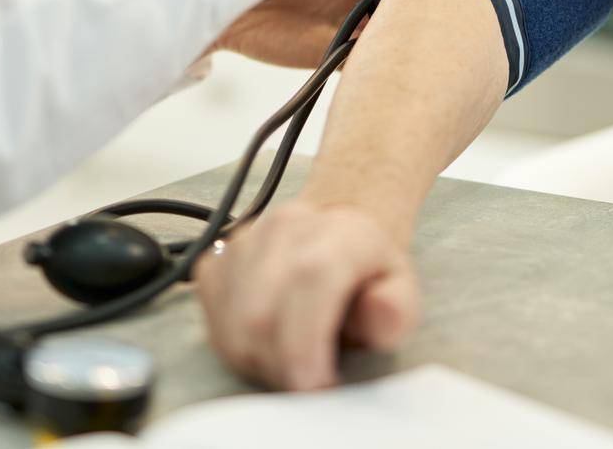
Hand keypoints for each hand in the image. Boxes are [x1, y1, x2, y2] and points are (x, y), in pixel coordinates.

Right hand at [193, 200, 421, 390]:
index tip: (314, 383)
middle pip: (262, 312)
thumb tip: (380, 313)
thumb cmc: (366, 273)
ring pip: (233, 323)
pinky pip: (212, 319)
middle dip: (283, 366)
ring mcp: (244, 241)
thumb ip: (396, 311)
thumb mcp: (400, 294)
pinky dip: (236, 345)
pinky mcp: (215, 261)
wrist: (335, 234)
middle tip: (308, 379)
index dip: (305, 342)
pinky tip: (265, 342)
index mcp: (341, 232)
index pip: (310, 279)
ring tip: (291, 358)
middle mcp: (286, 227)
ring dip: (260, 360)